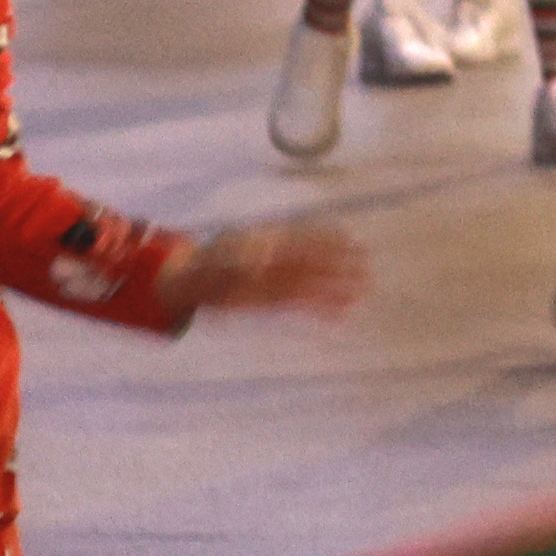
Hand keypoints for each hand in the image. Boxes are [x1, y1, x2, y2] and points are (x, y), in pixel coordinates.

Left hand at [180, 222, 369, 318]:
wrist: (189, 283)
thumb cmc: (203, 265)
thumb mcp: (215, 259)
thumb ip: (237, 259)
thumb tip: (262, 262)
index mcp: (266, 242)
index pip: (300, 239)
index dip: (323, 238)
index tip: (345, 238)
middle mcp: (276, 261)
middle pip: (313, 260)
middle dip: (338, 262)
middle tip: (366, 264)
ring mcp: (278, 281)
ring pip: (312, 283)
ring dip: (336, 287)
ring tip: (363, 289)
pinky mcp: (274, 301)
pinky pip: (302, 306)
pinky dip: (321, 311)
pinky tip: (339, 317)